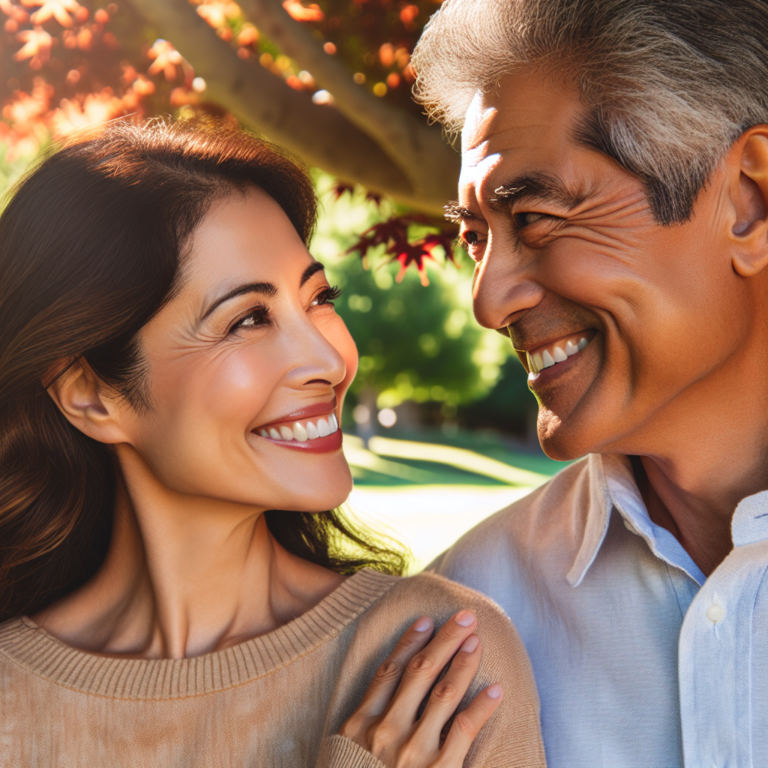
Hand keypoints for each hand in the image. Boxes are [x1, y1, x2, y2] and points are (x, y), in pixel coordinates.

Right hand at [339, 611, 503, 767]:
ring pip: (442, 695)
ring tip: (477, 642)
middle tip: (464, 617)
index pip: (389, 672)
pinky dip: (480, 710)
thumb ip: (364, 725)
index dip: (409, 643)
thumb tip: (386, 693)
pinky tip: (494, 691)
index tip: (426, 621)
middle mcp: (385, 732)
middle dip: (444, 641)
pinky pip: (463, 733)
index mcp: (359, 724)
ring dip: (462, 664)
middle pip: (419, 674)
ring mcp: (411, 753)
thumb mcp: (346, 755)